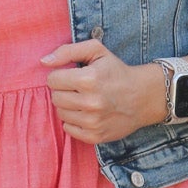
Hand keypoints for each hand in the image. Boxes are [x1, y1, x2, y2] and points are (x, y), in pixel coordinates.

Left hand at [38, 39, 157, 143]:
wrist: (143, 97)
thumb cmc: (116, 71)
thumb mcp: (96, 51)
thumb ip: (67, 51)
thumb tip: (43, 61)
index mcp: (89, 79)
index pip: (52, 80)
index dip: (60, 75)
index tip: (73, 75)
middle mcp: (91, 102)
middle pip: (55, 98)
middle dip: (63, 91)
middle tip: (78, 88)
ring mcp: (93, 122)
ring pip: (60, 113)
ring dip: (68, 106)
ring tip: (84, 100)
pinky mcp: (95, 136)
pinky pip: (68, 129)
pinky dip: (74, 121)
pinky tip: (87, 113)